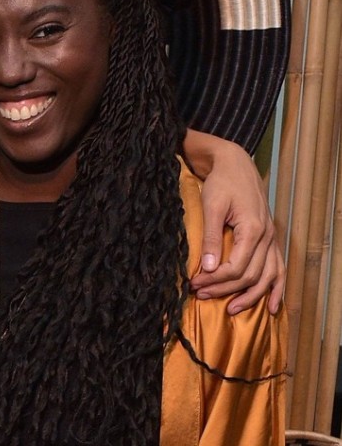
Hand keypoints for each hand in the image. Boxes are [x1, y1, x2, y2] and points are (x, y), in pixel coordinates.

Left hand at [185, 132, 283, 314]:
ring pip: (268, 276)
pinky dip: (276, 288)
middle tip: (201, 295)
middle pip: (250, 275)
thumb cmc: (221, 183)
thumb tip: (209, 268)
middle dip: (225, 289)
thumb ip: (211, 237)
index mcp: (253, 230)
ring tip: (232, 310)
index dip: (215, 280)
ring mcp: (272, 239)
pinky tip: (272, 306)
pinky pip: (279, 268)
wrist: (236, 165)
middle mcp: (267, 237)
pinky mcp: (270, 238)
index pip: (236, 267)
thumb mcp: (211, 206)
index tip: (195, 284)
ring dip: (251, 296)